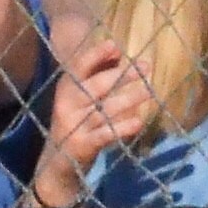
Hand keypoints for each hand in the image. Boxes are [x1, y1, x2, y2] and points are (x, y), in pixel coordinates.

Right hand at [35, 35, 157, 201]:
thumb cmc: (76, 121)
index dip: (95, 55)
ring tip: (150, 91)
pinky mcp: (82, 145)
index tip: (114, 45)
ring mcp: (73, 126)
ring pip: (104, 109)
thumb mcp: (82, 97)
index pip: (79, 68)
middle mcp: (67, 105)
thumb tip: (117, 52)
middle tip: (146, 66)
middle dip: (122, 76)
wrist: (57, 162)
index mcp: (66, 89)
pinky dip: (121, 128)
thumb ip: (97, 73)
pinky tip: (138, 122)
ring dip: (129, 99)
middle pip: (96, 86)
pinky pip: (104, 134)